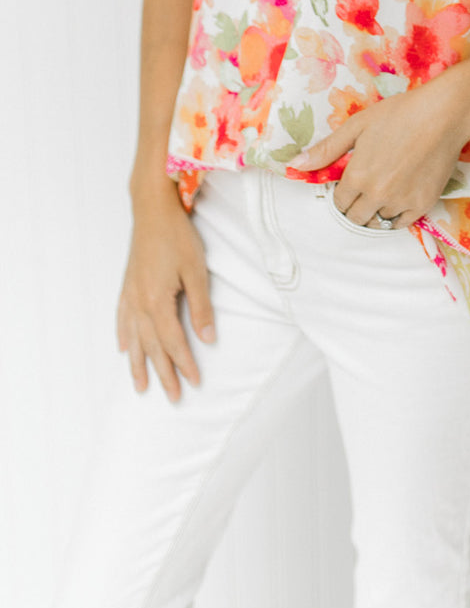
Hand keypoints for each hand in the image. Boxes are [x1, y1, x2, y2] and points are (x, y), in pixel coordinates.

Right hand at [117, 184, 216, 402]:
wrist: (152, 210)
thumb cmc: (177, 237)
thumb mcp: (196, 270)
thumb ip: (202, 306)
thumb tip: (208, 338)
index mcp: (157, 302)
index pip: (174, 342)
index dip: (185, 364)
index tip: (195, 382)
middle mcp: (139, 304)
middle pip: (152, 347)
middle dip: (163, 374)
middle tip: (173, 397)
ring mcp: (130, 295)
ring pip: (134, 339)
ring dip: (138, 364)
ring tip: (140, 387)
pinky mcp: (127, 286)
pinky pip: (122, 319)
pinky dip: (124, 337)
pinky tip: (124, 348)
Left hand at [290, 66, 469, 229]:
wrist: (443, 114)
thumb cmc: (398, 114)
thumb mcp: (357, 126)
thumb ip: (326, 149)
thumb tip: (295, 165)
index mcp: (357, 176)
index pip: (339, 204)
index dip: (342, 195)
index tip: (350, 184)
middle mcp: (377, 194)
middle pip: (356, 218)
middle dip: (355, 207)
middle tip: (365, 189)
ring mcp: (402, 201)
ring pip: (379, 222)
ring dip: (376, 211)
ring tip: (383, 192)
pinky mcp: (424, 204)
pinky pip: (402, 223)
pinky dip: (397, 215)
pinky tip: (399, 198)